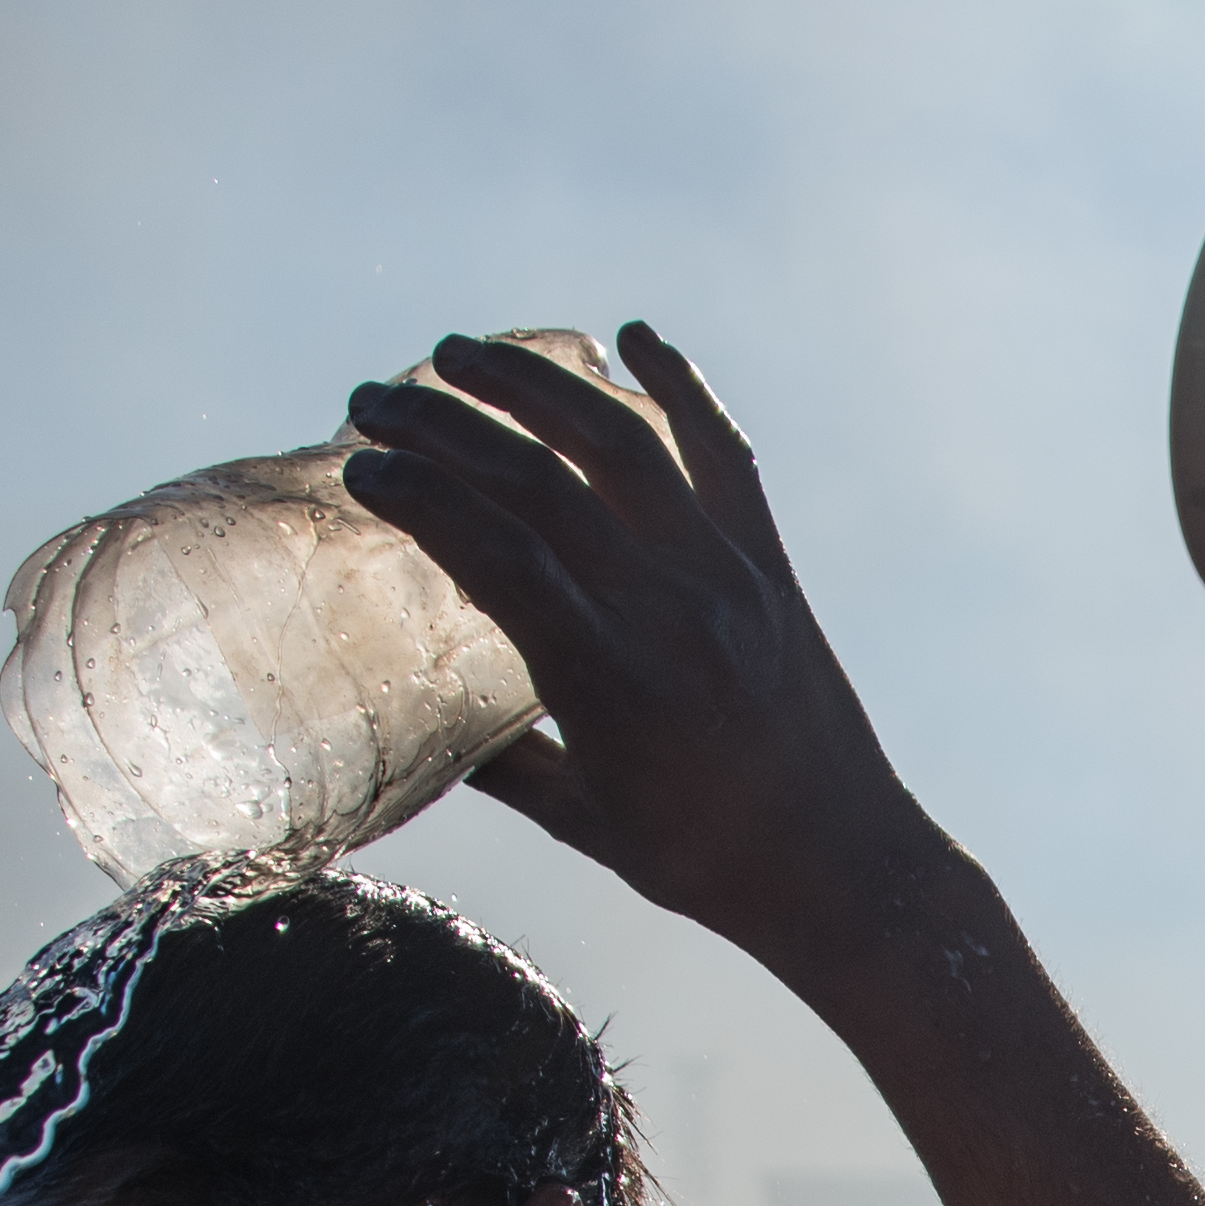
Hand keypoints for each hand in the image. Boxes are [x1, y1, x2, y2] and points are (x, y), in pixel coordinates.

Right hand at [341, 326, 927, 964]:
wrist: (844, 868)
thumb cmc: (704, 862)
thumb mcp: (583, 822)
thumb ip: (501, 765)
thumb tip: (422, 727)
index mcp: (608, 681)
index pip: (495, 554)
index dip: (419, 497)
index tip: (360, 468)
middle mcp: (670, 610)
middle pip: (540, 480)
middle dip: (445, 425)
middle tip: (375, 399)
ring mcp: (728, 576)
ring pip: (622, 443)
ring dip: (535, 384)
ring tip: (461, 353)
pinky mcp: (771, 566)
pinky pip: (725, 454)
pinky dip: (681, 387)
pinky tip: (633, 337)